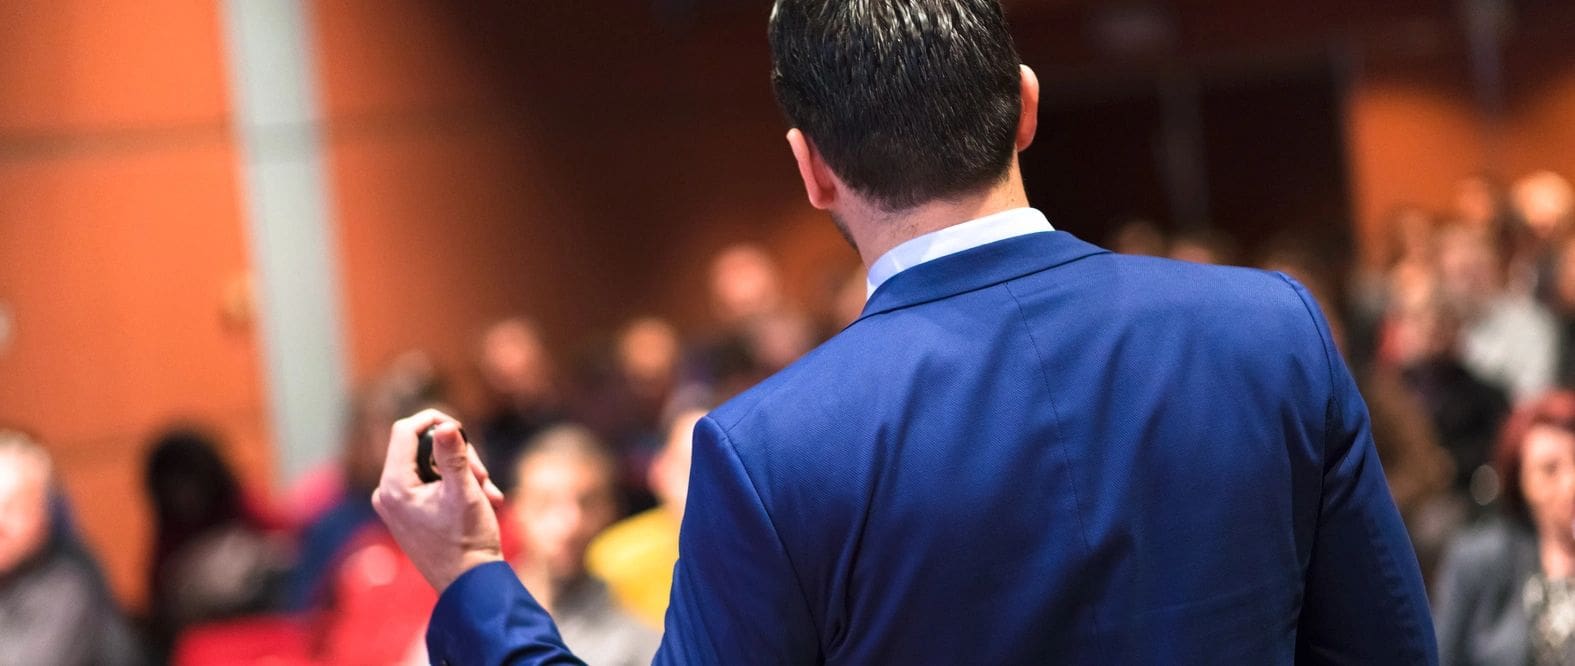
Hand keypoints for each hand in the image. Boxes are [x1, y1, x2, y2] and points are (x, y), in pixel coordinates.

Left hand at [372, 409, 507, 591]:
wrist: (469, 585)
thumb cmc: (467, 541)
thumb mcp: (464, 492)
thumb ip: (453, 456)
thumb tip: (446, 425)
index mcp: (394, 486)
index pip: (404, 431)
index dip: (433, 420)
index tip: (462, 429)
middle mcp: (386, 493)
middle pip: (420, 447)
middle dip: (456, 454)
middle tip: (483, 474)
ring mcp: (396, 504)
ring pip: (429, 465)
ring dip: (462, 471)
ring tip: (488, 492)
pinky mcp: (407, 513)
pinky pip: (429, 483)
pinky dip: (455, 485)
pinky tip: (482, 500)